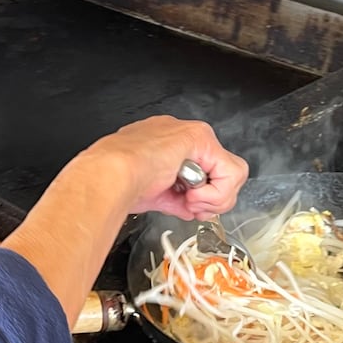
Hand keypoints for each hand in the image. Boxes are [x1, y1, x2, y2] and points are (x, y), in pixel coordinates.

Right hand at [85, 116, 248, 220]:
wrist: (110, 177)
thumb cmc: (117, 184)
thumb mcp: (155, 195)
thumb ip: (177, 197)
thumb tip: (190, 207)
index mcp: (165, 146)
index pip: (202, 173)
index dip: (201, 197)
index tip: (185, 207)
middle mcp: (180, 136)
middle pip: (222, 172)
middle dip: (213, 198)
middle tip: (192, 206)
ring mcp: (191, 135)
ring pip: (231, 172)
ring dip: (214, 197)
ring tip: (190, 200)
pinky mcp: (199, 137)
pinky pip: (230, 171)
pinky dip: (215, 192)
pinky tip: (193, 195)